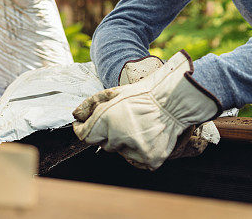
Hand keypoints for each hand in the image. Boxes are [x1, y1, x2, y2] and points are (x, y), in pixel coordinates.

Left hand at [72, 51, 219, 169]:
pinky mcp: (150, 159)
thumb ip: (91, 105)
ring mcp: (135, 150)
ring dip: (127, 142)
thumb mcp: (114, 92)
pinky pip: (139, 159)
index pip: (85, 136)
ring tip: (141, 125)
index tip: (85, 126)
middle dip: (110, 133)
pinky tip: (150, 135)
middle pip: (105, 144)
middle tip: (126, 119)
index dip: (84, 130)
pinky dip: (143, 150)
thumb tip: (76, 116)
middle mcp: (118, 138)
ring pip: (122, 152)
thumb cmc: (144, 93)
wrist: (175, 99)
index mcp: (106, 121)